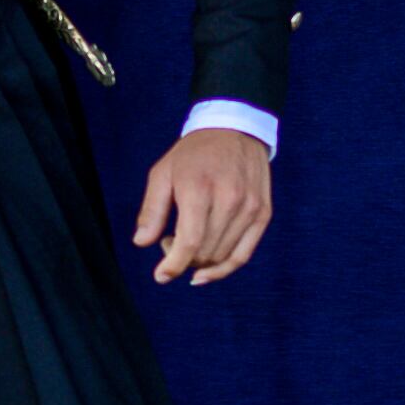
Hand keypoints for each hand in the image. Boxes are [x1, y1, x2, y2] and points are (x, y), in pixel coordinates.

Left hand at [132, 128, 272, 284]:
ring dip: (200, 262)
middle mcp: (229, 200)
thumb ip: (151, 210)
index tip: (161, 276)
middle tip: (169, 242)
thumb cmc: (194, 154)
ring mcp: (250, 208)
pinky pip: (244, 254)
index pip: (190, 241)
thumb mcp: (162, 173)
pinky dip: (224, 269)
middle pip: (205, 252)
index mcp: (200, 188)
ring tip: (187, 243)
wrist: (235, 129)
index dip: (173, 265)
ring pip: (222, 256)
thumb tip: (142, 243)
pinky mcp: (262, 213)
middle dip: (182, 259)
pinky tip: (206, 272)